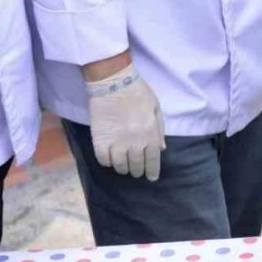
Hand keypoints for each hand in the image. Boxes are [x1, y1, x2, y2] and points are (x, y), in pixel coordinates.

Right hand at [84, 63, 164, 180]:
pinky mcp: (99, 140)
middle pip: (136, 165)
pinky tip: (111, 160)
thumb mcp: (156, 108)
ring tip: (125, 167)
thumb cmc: (138, 93)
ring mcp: (116, 142)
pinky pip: (103, 160)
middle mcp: (134, 141)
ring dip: (123, 169)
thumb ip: (159, 129)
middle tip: (137, 172)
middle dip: (138, 171)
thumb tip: (162, 149)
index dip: (153, 171)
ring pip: (120, 165)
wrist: (114, 83)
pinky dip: (108, 163)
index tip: (152, 177)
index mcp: (150, 133)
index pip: (153, 159)